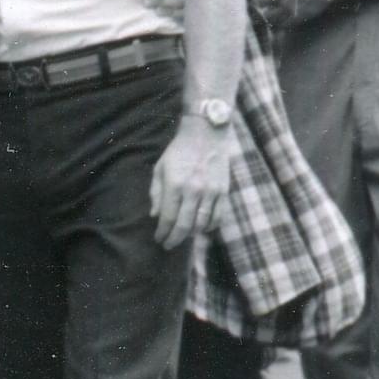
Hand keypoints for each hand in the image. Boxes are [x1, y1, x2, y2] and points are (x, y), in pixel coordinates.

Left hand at [149, 117, 233, 248]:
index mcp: (175, 185)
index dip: (162, 232)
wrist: (206, 133)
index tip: (159, 238)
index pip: (168, 218)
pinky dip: (210, 227)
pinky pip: (218, 217)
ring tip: (184, 236)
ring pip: (202, 224)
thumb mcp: (160, 168)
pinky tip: (202, 228)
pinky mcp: (223, 191)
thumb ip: (156, 193)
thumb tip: (155, 215)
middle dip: (174, 239)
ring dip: (191, 235)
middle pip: (184, 226)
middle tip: (168, 245)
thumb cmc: (179, 150)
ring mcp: (211, 192)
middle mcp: (193, 191)